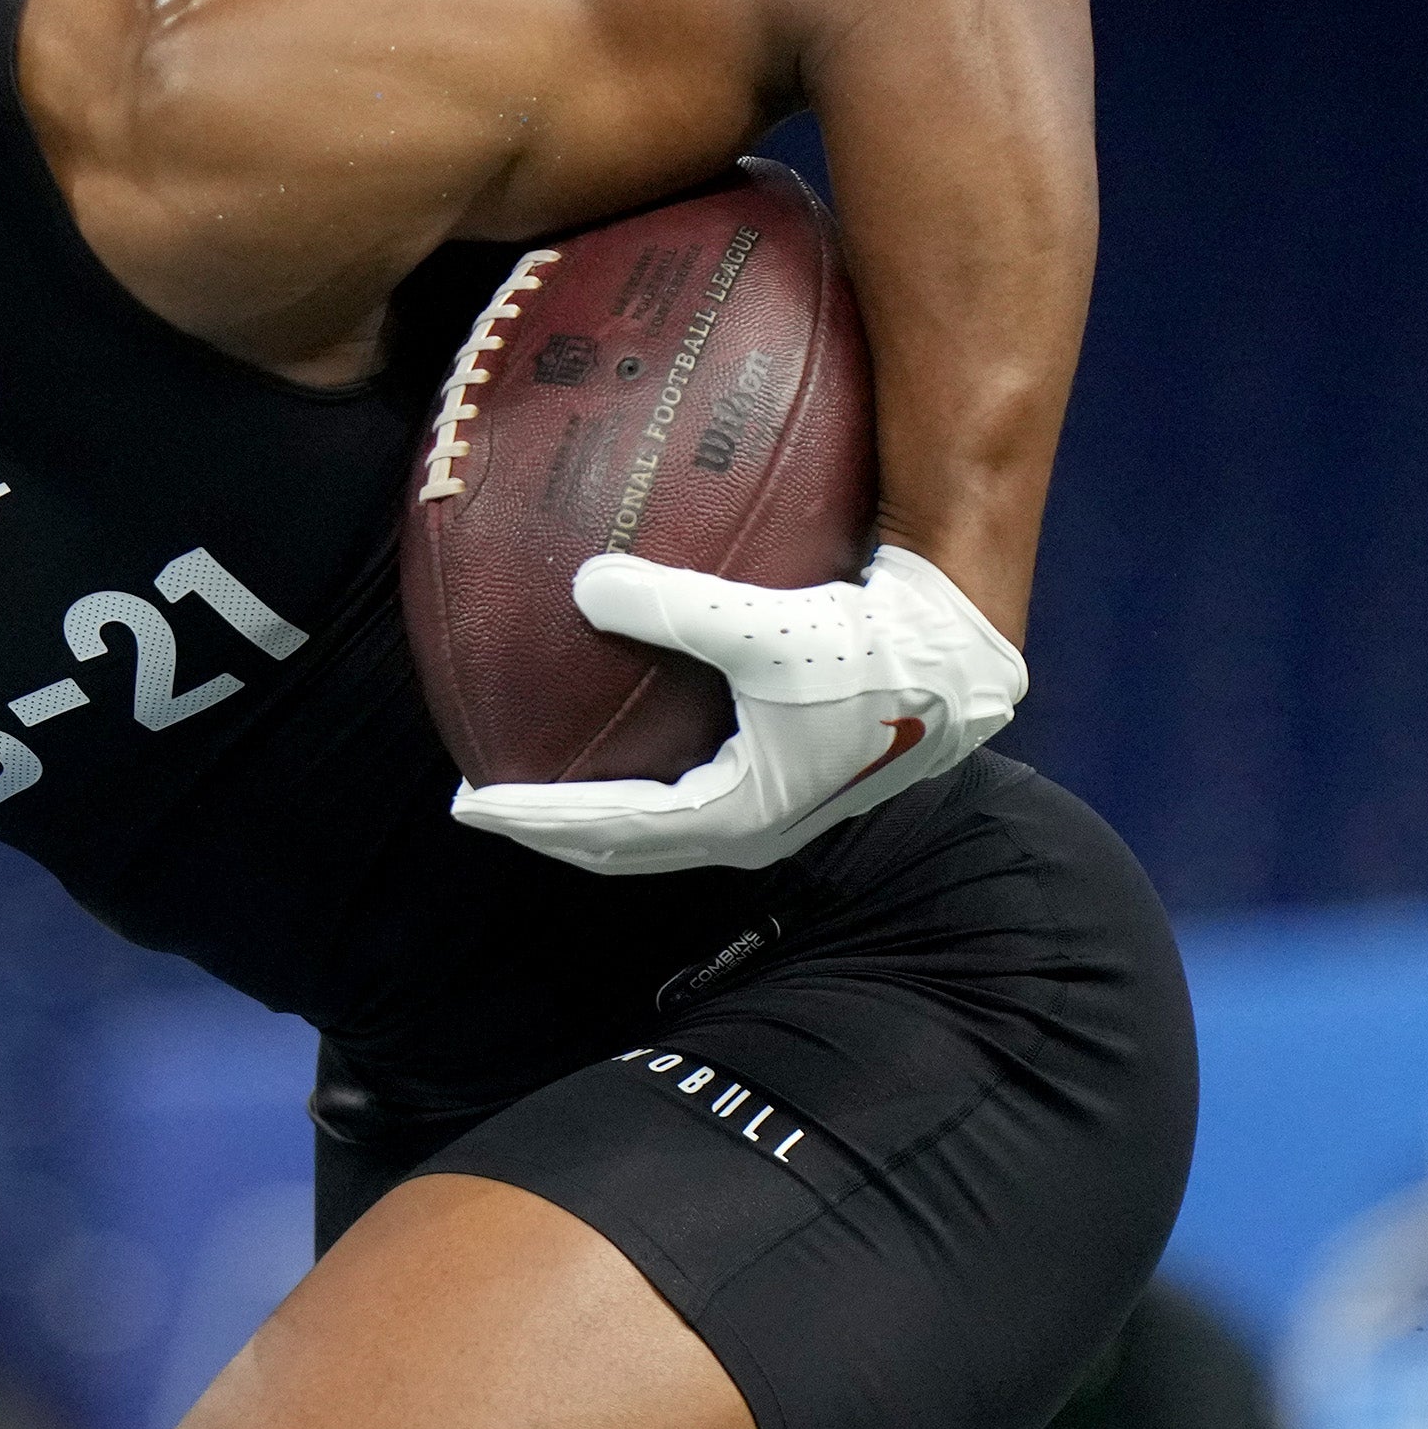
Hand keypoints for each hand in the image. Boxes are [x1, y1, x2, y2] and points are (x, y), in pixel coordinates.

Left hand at [449, 544, 1025, 875]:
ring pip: (657, 825)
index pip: (608, 832)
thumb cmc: (874, 653)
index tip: (466, 801)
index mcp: (736, 817)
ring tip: (537, 776)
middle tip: (481, 801)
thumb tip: (584, 582)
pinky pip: (687, 790)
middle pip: (623, 846)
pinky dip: (639, 777)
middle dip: (551, 825)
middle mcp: (748, 827)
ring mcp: (770, 807)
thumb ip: (675, 606)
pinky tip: (621, 728)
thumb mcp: (769, 628)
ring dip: (595, 809)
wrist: (962, 658)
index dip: (533, 818)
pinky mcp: (786, 775)